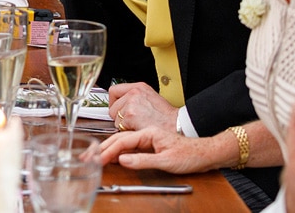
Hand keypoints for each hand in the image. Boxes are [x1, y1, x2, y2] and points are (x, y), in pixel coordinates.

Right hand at [98, 127, 218, 173]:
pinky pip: (130, 147)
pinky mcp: (152, 145)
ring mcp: (149, 138)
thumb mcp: (167, 161)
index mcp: (149, 133)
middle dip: (102, 148)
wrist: (207, 154)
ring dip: (108, 149)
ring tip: (95, 156)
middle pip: (119, 139)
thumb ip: (143, 160)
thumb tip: (123, 160)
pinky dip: (119, 151)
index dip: (108, 151)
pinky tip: (113, 157)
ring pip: (123, 142)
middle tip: (88, 156)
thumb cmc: (191, 155)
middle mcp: (147, 133)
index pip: (123, 141)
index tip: (97, 159)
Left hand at [108, 82, 178, 132]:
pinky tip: (138, 129)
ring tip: (138, 125)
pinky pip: (119, 126)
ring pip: (115, 118)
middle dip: (119, 116)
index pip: (114, 90)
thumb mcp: (151, 98)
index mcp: (139, 87)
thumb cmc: (166, 117)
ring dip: (123, 125)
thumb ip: (135, 98)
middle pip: (112, 107)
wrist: (177, 125)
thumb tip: (121, 105)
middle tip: (131, 121)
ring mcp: (131, 104)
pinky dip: (126, 131)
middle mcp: (134, 93)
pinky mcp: (130, 116)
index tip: (117, 108)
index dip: (113, 102)